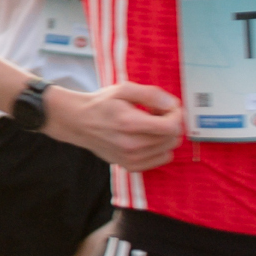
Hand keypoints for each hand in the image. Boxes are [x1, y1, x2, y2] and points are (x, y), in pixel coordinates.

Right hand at [45, 81, 183, 169]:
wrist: (79, 122)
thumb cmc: (102, 104)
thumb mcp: (124, 89)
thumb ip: (151, 94)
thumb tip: (173, 105)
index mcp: (130, 124)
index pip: (171, 127)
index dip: (176, 115)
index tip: (168, 107)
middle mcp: (131, 145)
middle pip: (172, 139)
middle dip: (171, 124)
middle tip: (158, 113)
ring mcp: (130, 159)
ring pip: (168, 150)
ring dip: (165, 136)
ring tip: (151, 125)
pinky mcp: (130, 166)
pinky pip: (160, 160)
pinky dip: (160, 149)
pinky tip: (148, 137)